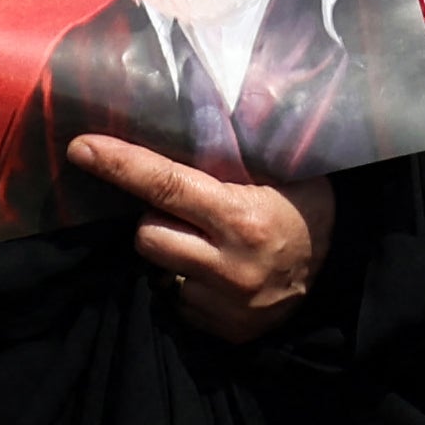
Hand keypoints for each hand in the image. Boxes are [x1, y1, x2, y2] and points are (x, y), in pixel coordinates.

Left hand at [69, 138, 333, 340]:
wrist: (343, 275)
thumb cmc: (307, 208)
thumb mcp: (287, 169)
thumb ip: (245, 142)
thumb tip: (203, 92)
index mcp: (243, 219)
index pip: (166, 185)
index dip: (119, 165)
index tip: (81, 148)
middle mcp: (230, 267)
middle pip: (147, 234)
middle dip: (155, 217)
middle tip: (186, 208)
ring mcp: (225, 306)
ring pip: (158, 270)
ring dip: (170, 251)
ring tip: (205, 242)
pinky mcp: (224, 332)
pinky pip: (178, 302)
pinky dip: (188, 284)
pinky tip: (217, 274)